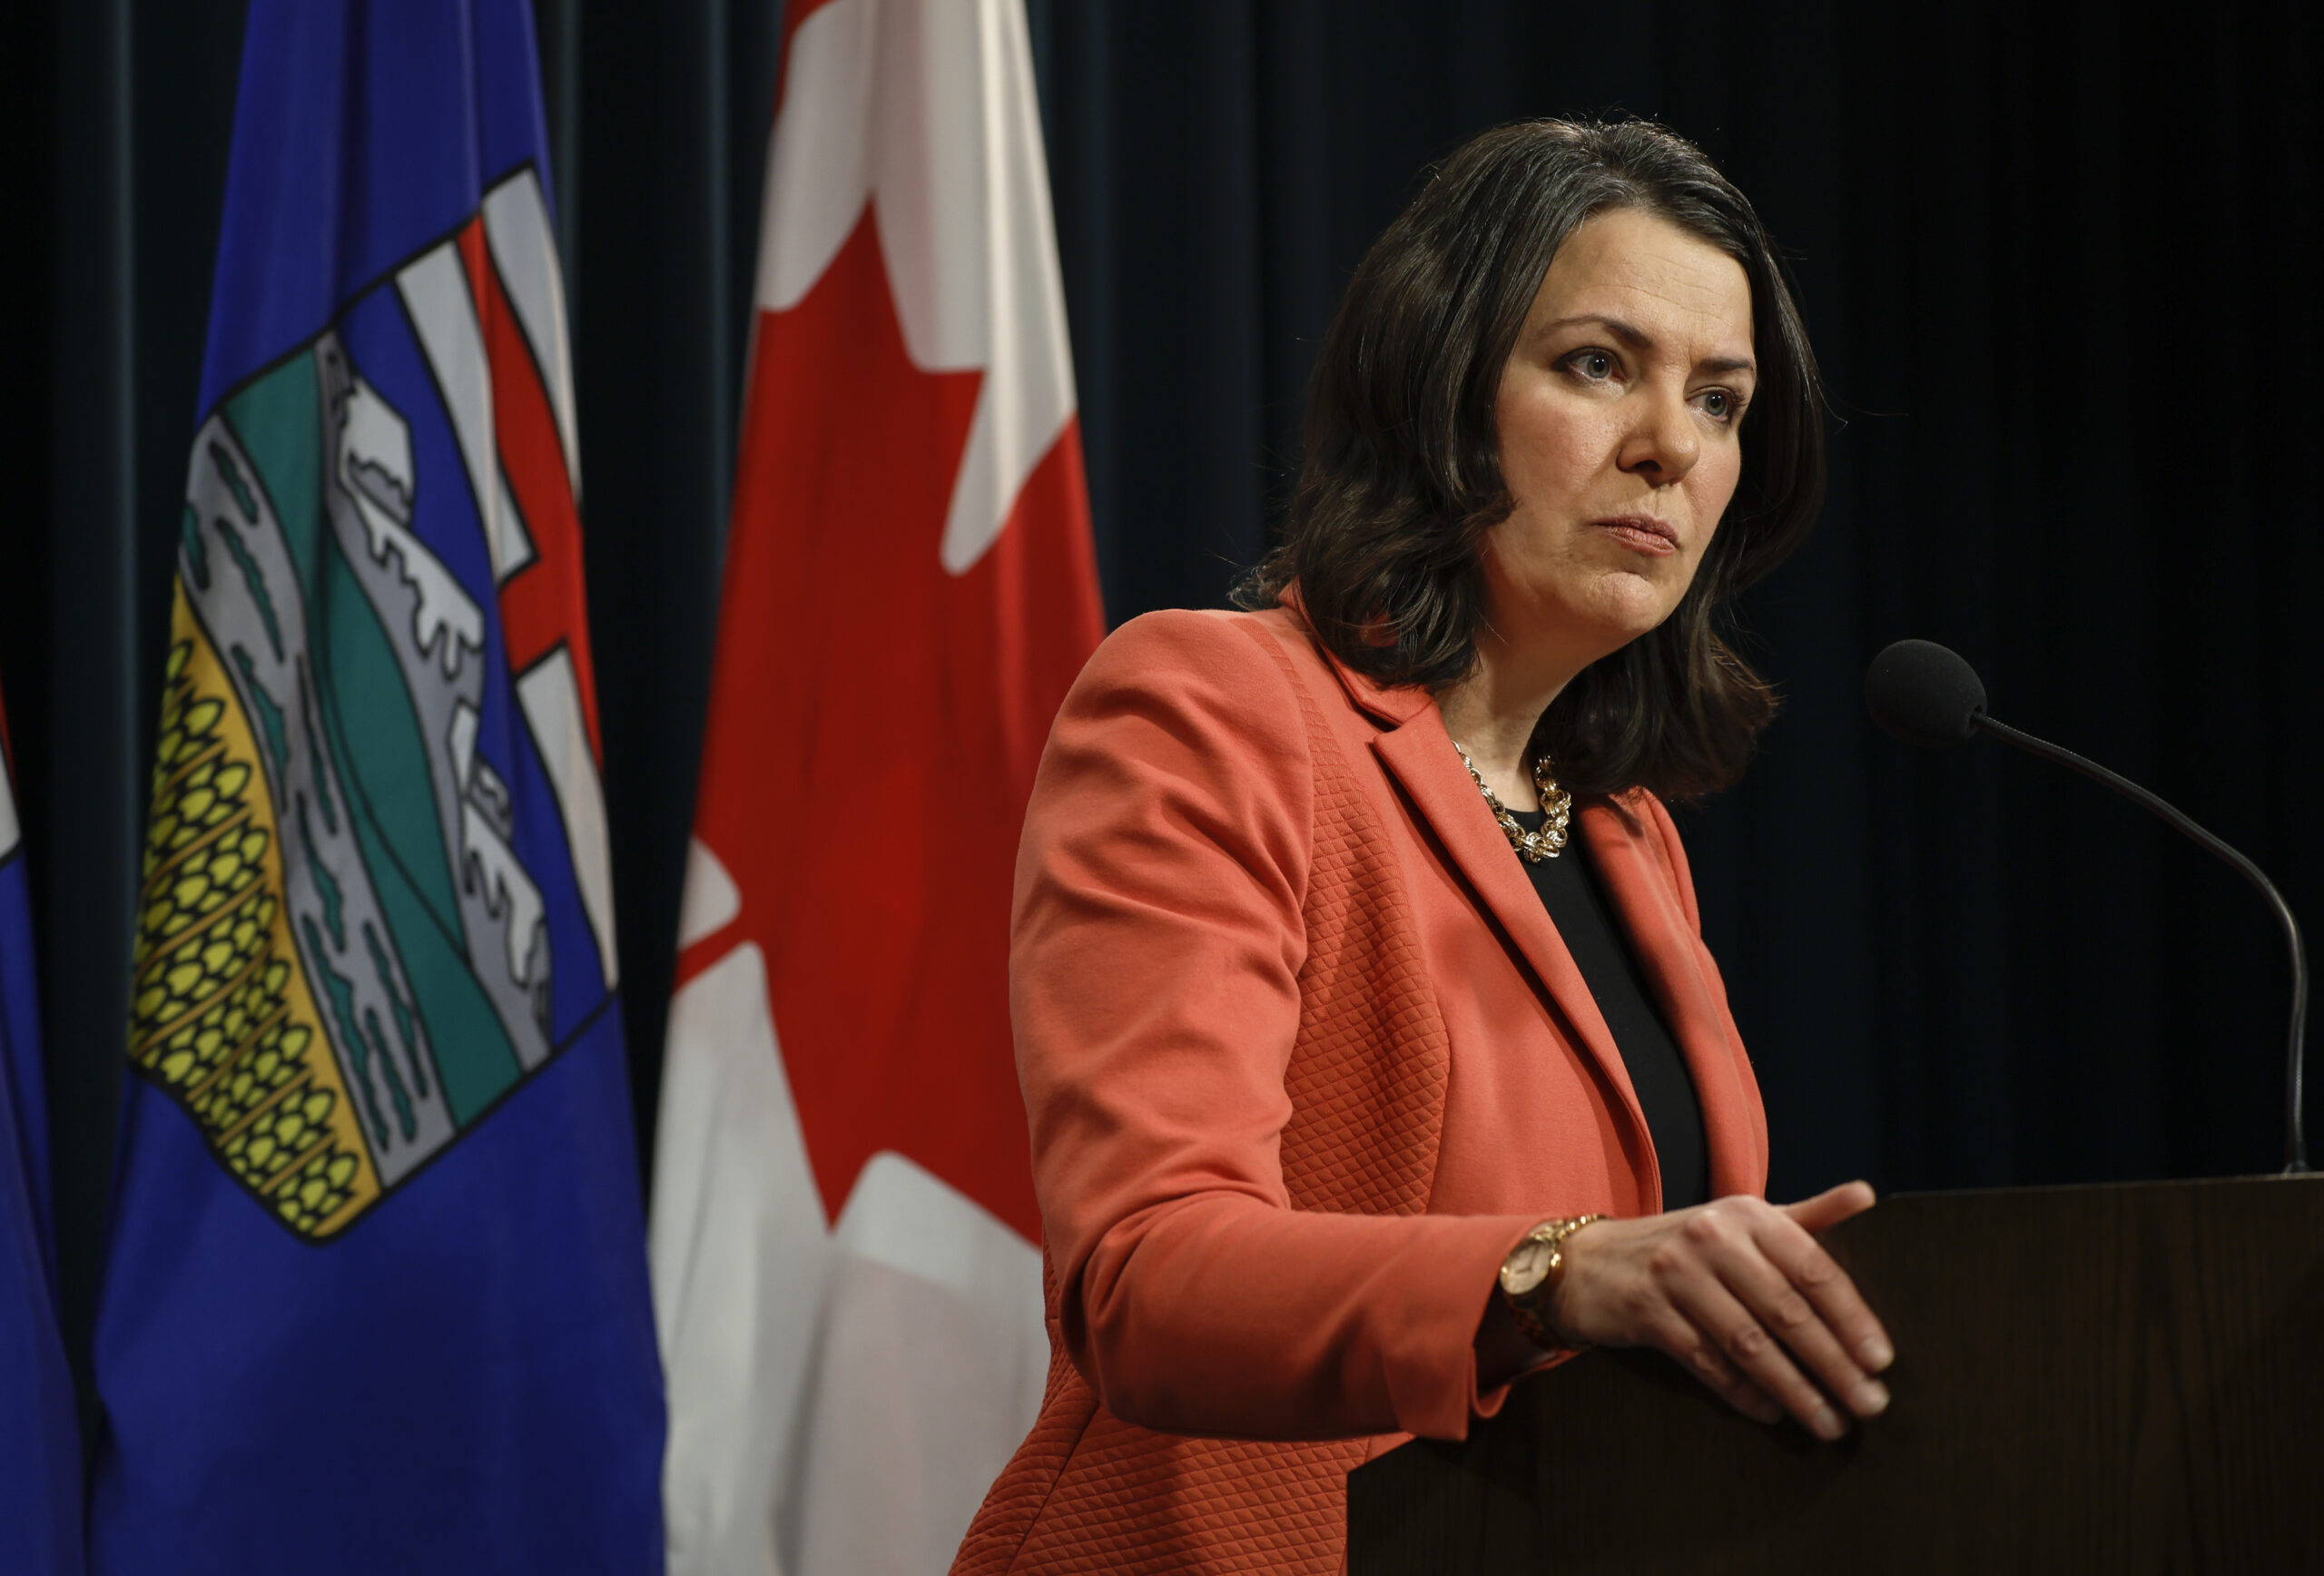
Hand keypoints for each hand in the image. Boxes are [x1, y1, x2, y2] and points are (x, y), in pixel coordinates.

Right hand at [1545, 1182, 1893, 1439]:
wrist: (1592, 1261)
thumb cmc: (1686, 1245)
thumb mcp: (1740, 1221)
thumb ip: (1804, 1215)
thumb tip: (1867, 1195)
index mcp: (1746, 1214)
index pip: (1811, 1268)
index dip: (1851, 1317)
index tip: (1881, 1360)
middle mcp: (1712, 1238)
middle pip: (1786, 1311)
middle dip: (1833, 1363)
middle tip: (1869, 1403)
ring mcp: (1675, 1274)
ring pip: (1749, 1343)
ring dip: (1795, 1389)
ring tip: (1830, 1421)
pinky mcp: (1647, 1312)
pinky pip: (1707, 1362)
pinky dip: (1743, 1392)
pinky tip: (1772, 1412)